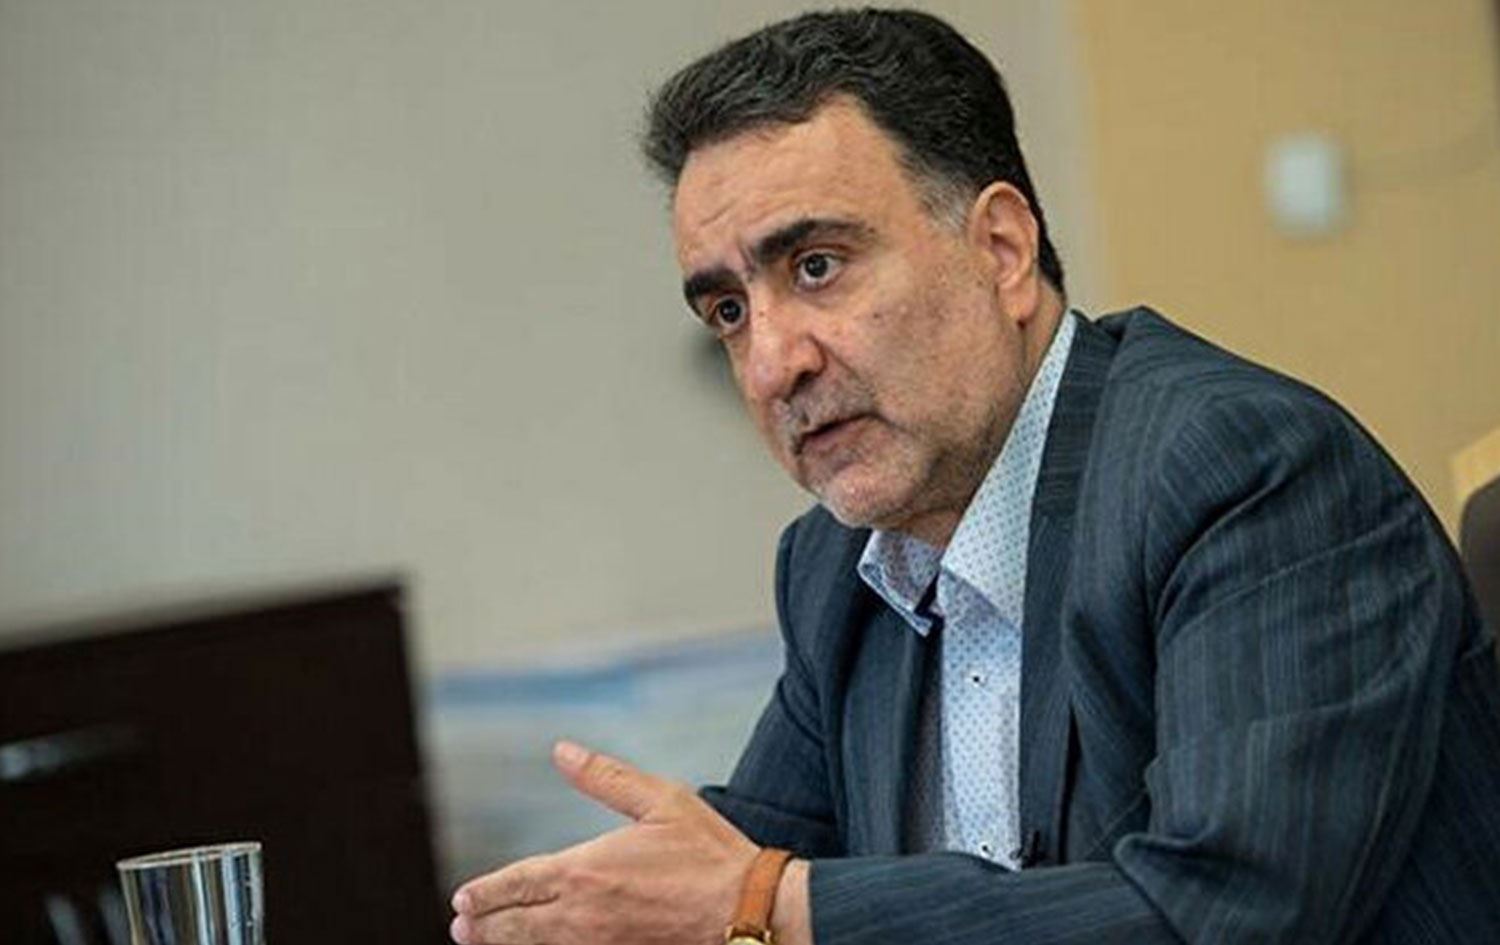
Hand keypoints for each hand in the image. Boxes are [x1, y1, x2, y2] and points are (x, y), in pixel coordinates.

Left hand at [450, 740, 759, 944]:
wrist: (747, 910)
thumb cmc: (708, 853)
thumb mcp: (660, 800)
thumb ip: (605, 777)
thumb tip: (562, 752)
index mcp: (587, 869)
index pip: (519, 883)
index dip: (487, 892)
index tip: (463, 898)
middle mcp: (583, 914)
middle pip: (517, 924)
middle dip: (485, 924)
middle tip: (461, 925)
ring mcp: (599, 944)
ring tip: (479, 942)